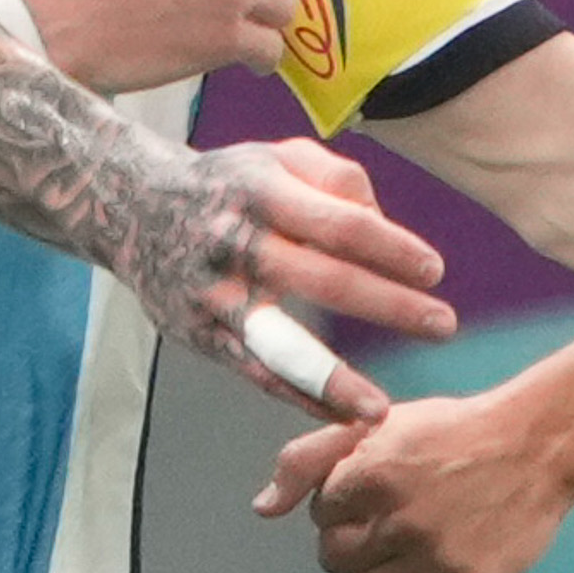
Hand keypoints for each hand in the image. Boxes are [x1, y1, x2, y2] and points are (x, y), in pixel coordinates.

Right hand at [112, 138, 449, 423]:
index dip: (390, 248)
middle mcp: (234, 240)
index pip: (340, 224)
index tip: (433, 271)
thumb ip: (338, 179)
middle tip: (443, 325)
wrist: (130, 207)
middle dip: (387, 305)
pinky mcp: (197, 333)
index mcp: (261, 190)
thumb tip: (383, 225)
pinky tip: (339, 416)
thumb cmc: (227, 184)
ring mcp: (213, 293)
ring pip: (278, 342)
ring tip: (379, 408)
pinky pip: (252, 372)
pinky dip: (296, 398)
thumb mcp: (277, 155)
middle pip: (321, 278)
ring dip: (332, 378)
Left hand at [255, 382, 573, 572]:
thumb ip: (309, 460)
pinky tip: (432, 563)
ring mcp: (438, 559)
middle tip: (387, 519)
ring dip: (378, 572)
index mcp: (373, 475)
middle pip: (334, 559)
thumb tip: (262, 509)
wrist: (537, 446)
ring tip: (409, 542)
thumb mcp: (377, 426)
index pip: (320, 514)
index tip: (372, 489)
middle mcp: (402, 521)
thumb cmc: (449, 432)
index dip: (341, 502)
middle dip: (352, 540)